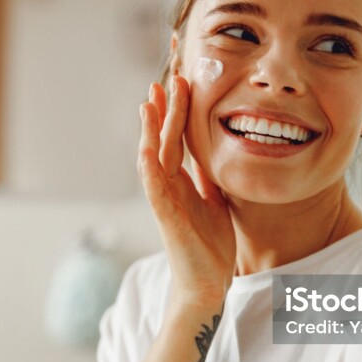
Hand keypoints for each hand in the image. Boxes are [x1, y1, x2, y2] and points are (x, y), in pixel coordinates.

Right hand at [138, 76, 235, 308]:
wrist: (208, 282)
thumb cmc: (210, 245)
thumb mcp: (215, 202)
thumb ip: (209, 179)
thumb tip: (212, 156)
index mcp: (182, 181)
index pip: (178, 139)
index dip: (178, 112)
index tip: (181, 84)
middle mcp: (169, 186)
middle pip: (165, 141)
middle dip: (165, 110)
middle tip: (167, 79)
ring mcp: (165, 200)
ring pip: (153, 158)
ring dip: (151, 131)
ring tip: (149, 103)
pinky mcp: (165, 217)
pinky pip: (154, 188)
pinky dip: (149, 167)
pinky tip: (146, 148)